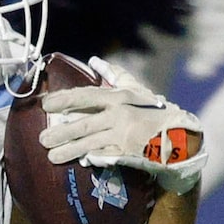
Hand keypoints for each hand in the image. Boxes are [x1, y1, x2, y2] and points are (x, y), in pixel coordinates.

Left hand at [41, 76, 206, 195]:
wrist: (180, 136)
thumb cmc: (155, 111)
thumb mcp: (137, 89)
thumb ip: (115, 74)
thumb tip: (94, 61)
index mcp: (119, 98)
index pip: (86, 96)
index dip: (64, 100)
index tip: (45, 104)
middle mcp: (119, 115)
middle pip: (83, 124)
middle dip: (61, 132)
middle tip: (42, 139)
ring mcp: (124, 136)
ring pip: (90, 144)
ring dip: (69, 150)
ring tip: (51, 156)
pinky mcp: (129, 154)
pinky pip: (105, 156)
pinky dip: (91, 159)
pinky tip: (79, 162)